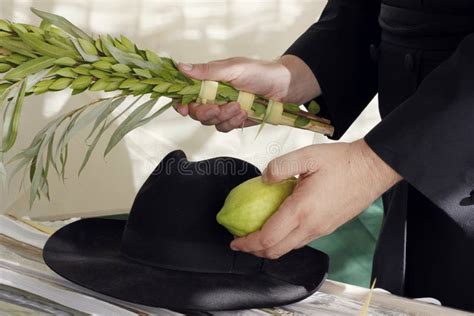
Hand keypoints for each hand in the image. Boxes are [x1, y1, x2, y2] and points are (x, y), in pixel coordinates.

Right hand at [176, 55, 320, 131]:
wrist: (286, 87)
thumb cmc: (261, 72)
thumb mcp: (234, 68)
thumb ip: (208, 71)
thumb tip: (181, 67)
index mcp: (209, 80)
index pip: (186, 93)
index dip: (181, 102)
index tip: (184, 108)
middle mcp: (214, 95)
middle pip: (196, 112)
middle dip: (206, 112)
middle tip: (218, 108)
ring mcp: (224, 109)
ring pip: (210, 122)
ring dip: (224, 116)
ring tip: (240, 106)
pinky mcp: (235, 120)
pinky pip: (225, 127)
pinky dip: (233, 122)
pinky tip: (244, 113)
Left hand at [230, 139, 401, 258]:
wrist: (372, 168)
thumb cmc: (342, 162)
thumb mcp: (307, 156)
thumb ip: (280, 166)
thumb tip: (263, 179)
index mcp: (302, 210)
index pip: (268, 238)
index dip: (247, 243)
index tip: (234, 241)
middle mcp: (311, 226)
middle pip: (276, 251)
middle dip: (254, 251)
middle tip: (241, 242)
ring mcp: (321, 230)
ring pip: (289, 248)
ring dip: (269, 247)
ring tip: (257, 235)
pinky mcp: (328, 228)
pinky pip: (301, 241)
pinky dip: (285, 240)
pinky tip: (280, 225)